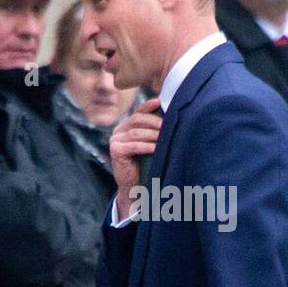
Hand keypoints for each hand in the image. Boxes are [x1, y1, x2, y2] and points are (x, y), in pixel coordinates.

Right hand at [109, 97, 162, 219]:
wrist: (133, 186)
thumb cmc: (144, 164)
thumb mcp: (149, 145)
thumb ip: (153, 132)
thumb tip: (172, 118)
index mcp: (125, 126)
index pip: (137, 112)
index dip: (148, 105)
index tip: (159, 101)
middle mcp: (118, 131)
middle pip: (137, 120)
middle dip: (155, 122)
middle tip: (169, 125)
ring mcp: (115, 140)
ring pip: (136, 132)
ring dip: (153, 135)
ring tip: (166, 137)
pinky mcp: (115, 151)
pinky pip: (133, 146)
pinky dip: (146, 146)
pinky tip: (156, 148)